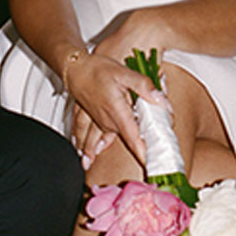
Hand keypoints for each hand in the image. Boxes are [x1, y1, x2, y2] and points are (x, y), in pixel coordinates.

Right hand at [64, 50, 164, 167]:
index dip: (144, 155)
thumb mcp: (124, 73)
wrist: (74, 66)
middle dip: (133, 152)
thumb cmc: (97, 69)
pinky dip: (86, 145)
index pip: (134, 140)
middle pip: (122, 141)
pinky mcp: (91, 117)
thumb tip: (161, 101)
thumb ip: (144, 87)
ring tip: (98, 170)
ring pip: (99, 143)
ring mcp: (98, 121)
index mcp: (118, 113)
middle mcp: (107, 121)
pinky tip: (83, 154)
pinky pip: (87, 135)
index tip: (152, 167)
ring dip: (101, 156)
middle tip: (147, 165)